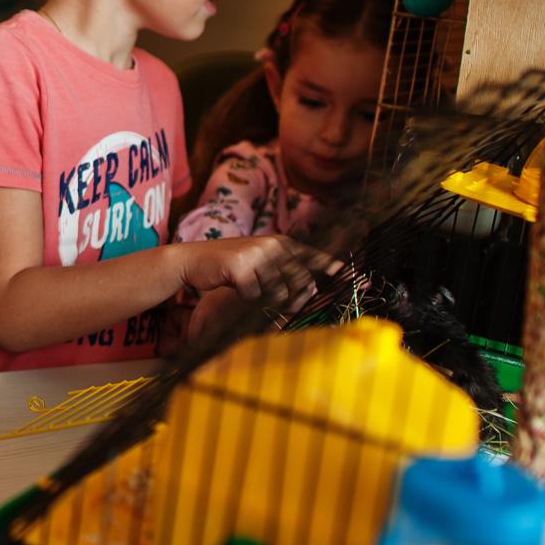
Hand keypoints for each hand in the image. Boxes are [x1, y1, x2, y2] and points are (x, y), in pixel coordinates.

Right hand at [179, 236, 332, 309]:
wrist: (193, 260)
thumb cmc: (230, 265)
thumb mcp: (260, 264)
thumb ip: (285, 274)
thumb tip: (313, 291)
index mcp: (280, 242)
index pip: (312, 255)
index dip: (331, 266)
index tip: (351, 276)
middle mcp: (272, 245)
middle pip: (299, 281)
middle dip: (293, 298)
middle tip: (277, 302)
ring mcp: (257, 255)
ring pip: (278, 292)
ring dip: (266, 299)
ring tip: (248, 289)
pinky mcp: (241, 267)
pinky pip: (255, 296)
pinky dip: (246, 299)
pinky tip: (234, 287)